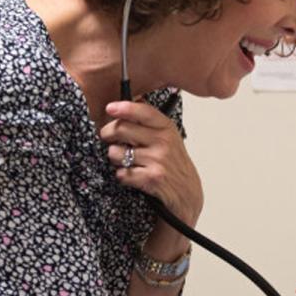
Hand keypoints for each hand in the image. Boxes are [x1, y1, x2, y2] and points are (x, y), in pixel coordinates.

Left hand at [100, 100, 202, 224]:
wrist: (187, 192)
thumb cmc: (174, 164)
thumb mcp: (169, 138)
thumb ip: (150, 123)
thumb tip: (129, 103)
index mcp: (167, 129)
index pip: (144, 112)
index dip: (124, 108)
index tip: (110, 108)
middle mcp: (163, 142)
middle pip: (122, 129)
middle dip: (108, 134)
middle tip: (109, 138)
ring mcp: (157, 160)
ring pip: (116, 152)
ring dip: (115, 158)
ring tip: (126, 161)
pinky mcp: (151, 178)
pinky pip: (121, 173)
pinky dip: (123, 176)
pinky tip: (133, 176)